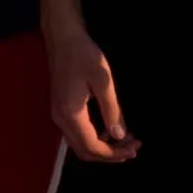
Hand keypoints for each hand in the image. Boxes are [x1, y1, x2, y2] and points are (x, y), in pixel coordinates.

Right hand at [49, 23, 133, 161]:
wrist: (63, 38)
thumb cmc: (84, 55)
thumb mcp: (103, 80)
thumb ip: (111, 110)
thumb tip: (119, 136)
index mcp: (71, 114)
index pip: (92, 146)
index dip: (113, 154)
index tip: (134, 149)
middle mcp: (61, 120)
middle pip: (84, 151)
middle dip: (109, 155)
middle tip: (133, 148)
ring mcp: (58, 115)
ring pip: (79, 144)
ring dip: (102, 147)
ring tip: (126, 140)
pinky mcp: (60, 109)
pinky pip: (76, 134)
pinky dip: (94, 138)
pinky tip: (110, 130)